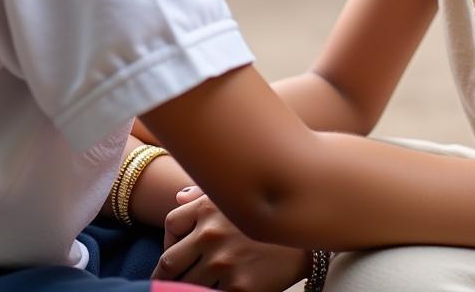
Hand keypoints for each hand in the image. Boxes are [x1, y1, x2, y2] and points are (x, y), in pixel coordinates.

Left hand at [154, 186, 310, 291]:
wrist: (306, 238)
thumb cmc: (269, 213)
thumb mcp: (238, 194)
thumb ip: (204, 195)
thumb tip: (179, 198)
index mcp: (208, 208)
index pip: (170, 225)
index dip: (169, 240)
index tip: (177, 250)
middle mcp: (212, 235)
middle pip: (169, 262)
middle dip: (168, 274)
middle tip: (171, 280)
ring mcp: (224, 263)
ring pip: (186, 286)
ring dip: (186, 287)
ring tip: (195, 284)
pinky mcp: (239, 288)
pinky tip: (216, 288)